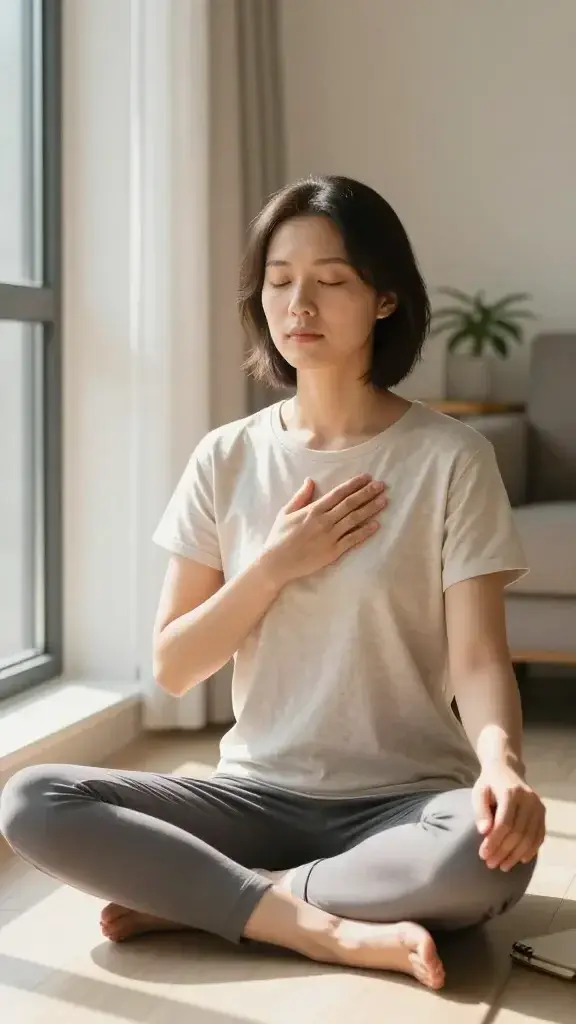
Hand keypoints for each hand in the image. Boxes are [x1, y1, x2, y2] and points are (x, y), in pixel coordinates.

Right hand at [262, 474, 387, 586]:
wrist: (276, 562)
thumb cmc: (279, 536)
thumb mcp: (285, 512)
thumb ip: (300, 496)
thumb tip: (310, 480)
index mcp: (313, 510)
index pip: (338, 493)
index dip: (354, 484)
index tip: (367, 477)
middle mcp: (324, 521)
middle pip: (350, 504)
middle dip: (367, 493)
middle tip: (381, 485)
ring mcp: (330, 537)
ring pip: (354, 519)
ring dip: (370, 509)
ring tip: (384, 501)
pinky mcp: (333, 552)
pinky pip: (352, 540)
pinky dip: (365, 532)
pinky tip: (376, 525)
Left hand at [472, 762, 545, 871]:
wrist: (506, 769)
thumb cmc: (489, 783)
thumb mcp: (479, 793)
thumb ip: (481, 811)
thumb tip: (484, 832)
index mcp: (511, 793)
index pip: (504, 823)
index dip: (494, 842)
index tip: (483, 855)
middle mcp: (528, 799)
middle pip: (518, 833)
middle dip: (504, 851)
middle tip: (491, 864)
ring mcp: (538, 806)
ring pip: (530, 837)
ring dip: (516, 855)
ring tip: (503, 866)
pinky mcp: (543, 812)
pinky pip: (540, 835)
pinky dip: (531, 850)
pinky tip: (520, 859)